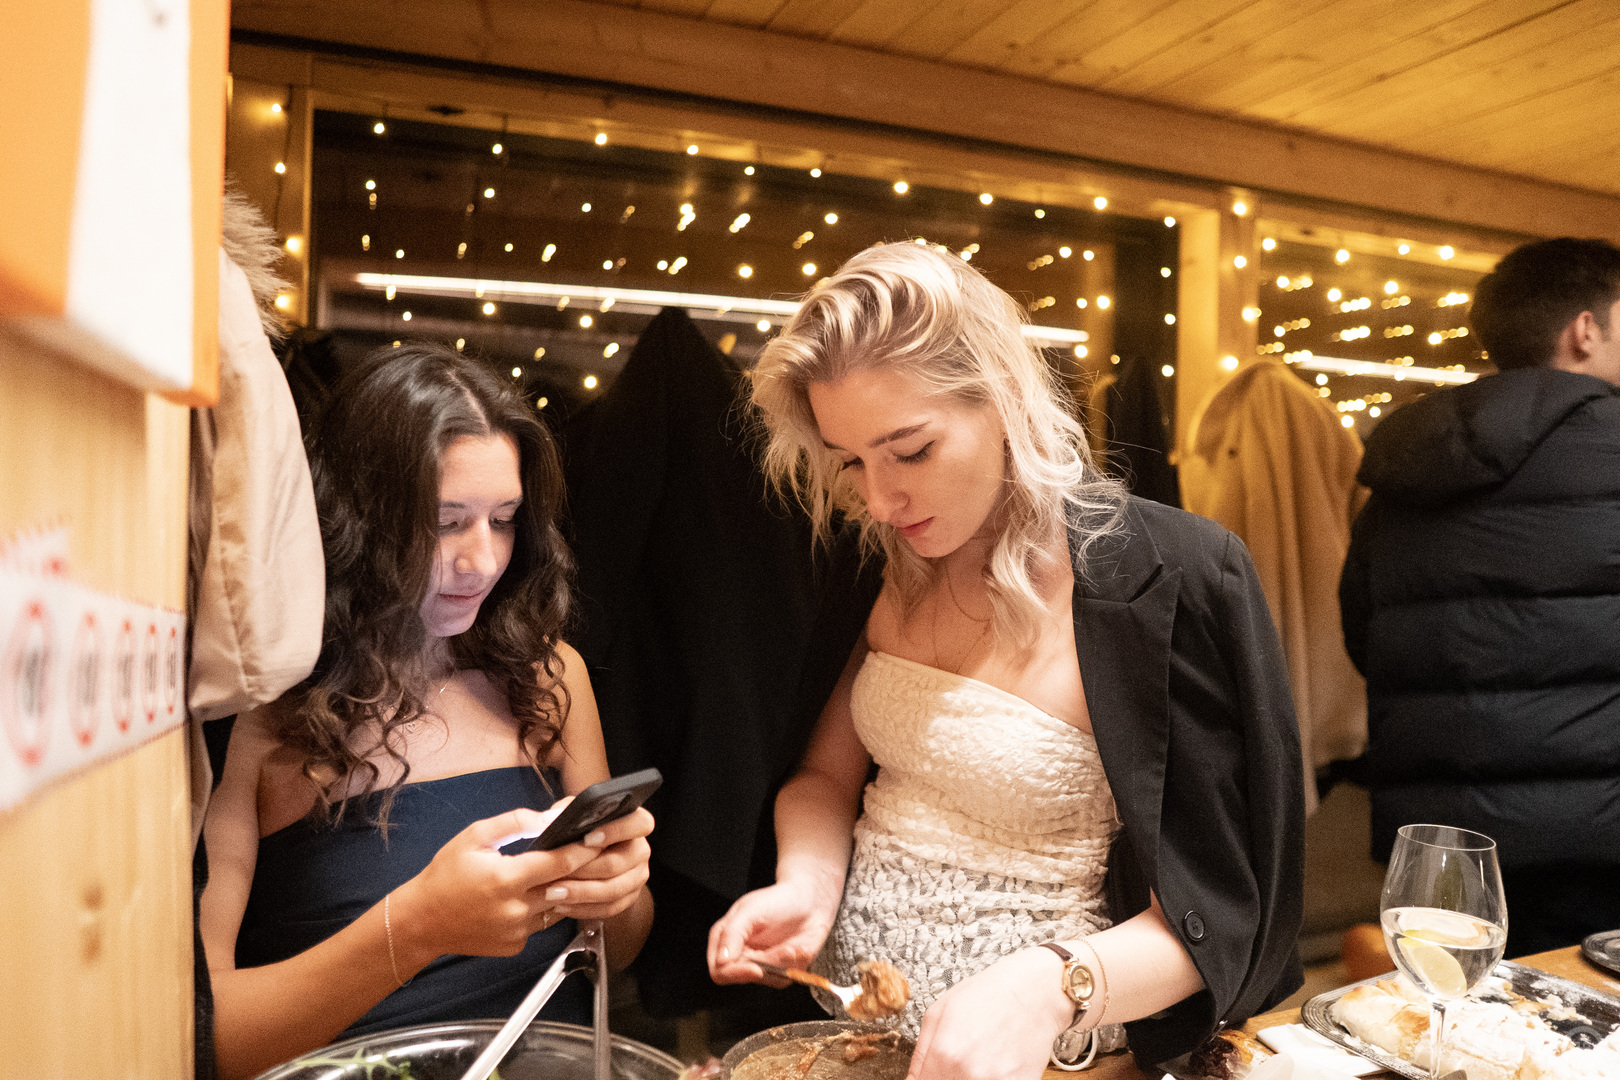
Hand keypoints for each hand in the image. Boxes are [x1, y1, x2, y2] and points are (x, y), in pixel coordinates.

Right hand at [389, 802, 602, 962]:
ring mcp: (517, 931)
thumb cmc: (445, 874)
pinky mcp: (515, 946)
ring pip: (556, 907)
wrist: (421, 921)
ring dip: (562, 890)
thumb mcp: (474, 837)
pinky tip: (530, 897)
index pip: (561, 863)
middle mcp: (517, 909)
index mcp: (507, 879)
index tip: (599, 837)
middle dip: (581, 868)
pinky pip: (540, 924)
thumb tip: (548, 818)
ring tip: (561, 872)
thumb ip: (514, 824)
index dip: (584, 849)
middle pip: (565, 886)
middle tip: (593, 851)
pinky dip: (541, 909)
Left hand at [544, 806, 654, 921]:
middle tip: (557, 873)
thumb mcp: (574, 812)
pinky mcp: (629, 898)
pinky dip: (583, 909)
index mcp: (635, 822)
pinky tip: (560, 906)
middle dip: (585, 870)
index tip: (587, 839)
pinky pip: (609, 908)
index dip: (616, 831)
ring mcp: (638, 876)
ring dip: (581, 893)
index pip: (640, 823)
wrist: (586, 854)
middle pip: (619, 863)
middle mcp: (641, 850)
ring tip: (552, 893)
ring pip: (613, 890)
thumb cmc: (579, 828)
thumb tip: (548, 820)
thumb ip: (564, 812)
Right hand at [707, 878, 841, 984]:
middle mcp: (742, 955)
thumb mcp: (750, 909)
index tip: (756, 968)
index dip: (736, 973)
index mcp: (726, 940)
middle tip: (787, 949)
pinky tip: (802, 948)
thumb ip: (732, 933)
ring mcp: (761, 964)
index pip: (720, 970)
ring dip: (786, 963)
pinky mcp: (780, 969)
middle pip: (747, 976)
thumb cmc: (777, 900)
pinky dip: (797, 964)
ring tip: (796, 946)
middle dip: (770, 963)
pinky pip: (786, 977)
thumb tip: (721, 961)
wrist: (809, 901)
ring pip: (769, 979)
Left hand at [908, 948, 1072, 1079]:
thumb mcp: (939, 1012)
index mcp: (945, 1054)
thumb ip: (920, 1054)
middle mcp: (969, 1073)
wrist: (1034, 993)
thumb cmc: (989, 995)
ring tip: (977, 1062)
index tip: (930, 1075)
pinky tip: (994, 1066)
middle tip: (953, 1066)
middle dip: (944, 1079)